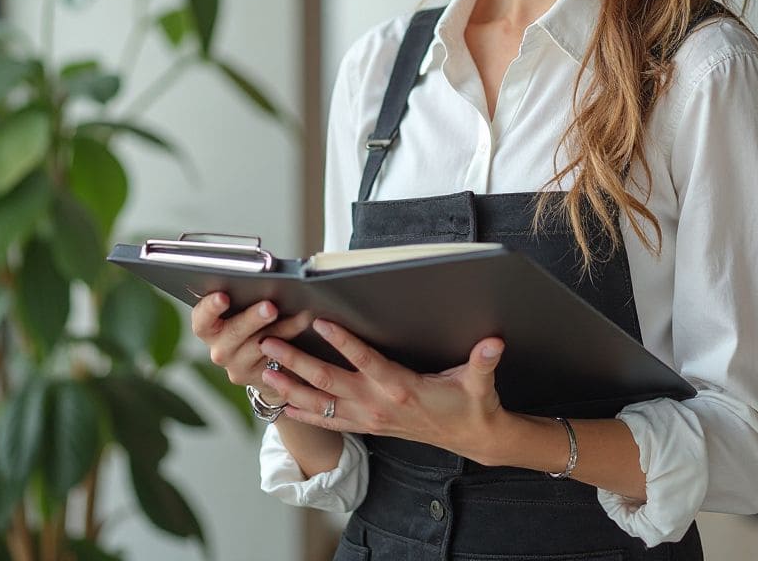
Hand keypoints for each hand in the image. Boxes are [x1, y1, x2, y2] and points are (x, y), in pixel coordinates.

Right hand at [190, 293, 311, 402]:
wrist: (263, 360)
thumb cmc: (253, 321)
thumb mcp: (243, 308)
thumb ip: (247, 294)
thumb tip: (267, 273)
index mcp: (210, 327)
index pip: (201, 318)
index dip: (210, 307)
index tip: (224, 296)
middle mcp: (219, 348)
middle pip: (232, 333)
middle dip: (252, 318)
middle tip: (270, 306)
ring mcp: (238, 365)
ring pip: (259, 347)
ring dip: (282, 330)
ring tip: (301, 316)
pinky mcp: (258, 376)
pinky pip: (277, 358)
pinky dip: (294, 341)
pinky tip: (306, 326)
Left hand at [259, 320, 506, 461]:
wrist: (471, 438)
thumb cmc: (471, 405)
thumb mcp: (480, 382)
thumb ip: (483, 361)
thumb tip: (493, 343)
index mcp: (401, 386)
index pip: (365, 359)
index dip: (343, 340)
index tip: (321, 320)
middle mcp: (378, 403)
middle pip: (329, 380)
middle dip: (296, 362)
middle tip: (270, 344)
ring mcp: (369, 417)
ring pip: (320, 403)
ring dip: (290, 388)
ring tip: (263, 371)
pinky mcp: (367, 426)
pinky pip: (327, 421)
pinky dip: (302, 414)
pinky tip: (281, 405)